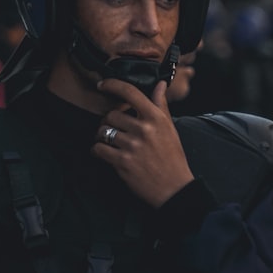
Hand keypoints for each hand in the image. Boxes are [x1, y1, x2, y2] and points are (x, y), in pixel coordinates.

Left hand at [91, 78, 194, 207]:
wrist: (174, 188)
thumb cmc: (172, 157)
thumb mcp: (170, 128)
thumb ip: (161, 105)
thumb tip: (160, 84)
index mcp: (156, 118)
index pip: (130, 93)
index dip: (112, 85)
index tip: (102, 85)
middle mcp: (143, 129)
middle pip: (111, 115)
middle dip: (109, 122)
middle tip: (113, 129)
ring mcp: (132, 146)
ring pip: (103, 132)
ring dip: (102, 136)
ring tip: (109, 141)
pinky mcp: (123, 162)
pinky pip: (99, 149)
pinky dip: (97, 150)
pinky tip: (104, 152)